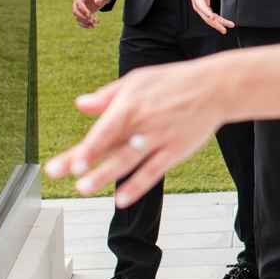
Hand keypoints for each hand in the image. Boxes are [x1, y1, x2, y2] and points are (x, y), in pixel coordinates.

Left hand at [45, 60, 226, 206]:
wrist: (216, 86)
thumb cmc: (175, 82)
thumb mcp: (139, 80)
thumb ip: (108, 95)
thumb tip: (81, 104)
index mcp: (131, 104)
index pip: (102, 130)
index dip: (85, 148)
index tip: (67, 163)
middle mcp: (143, 122)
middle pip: (109, 145)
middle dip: (84, 161)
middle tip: (63, 175)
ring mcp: (160, 137)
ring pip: (128, 160)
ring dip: (105, 174)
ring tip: (83, 188)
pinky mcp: (176, 150)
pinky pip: (154, 171)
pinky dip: (137, 185)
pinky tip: (121, 199)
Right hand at [73, 0, 108, 27]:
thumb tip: (98, 2)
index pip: (79, 3)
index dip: (83, 10)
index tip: (89, 15)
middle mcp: (77, 1)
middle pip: (76, 11)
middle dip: (84, 17)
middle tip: (93, 20)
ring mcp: (77, 7)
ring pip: (77, 17)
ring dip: (86, 22)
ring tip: (97, 22)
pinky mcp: (80, 13)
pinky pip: (80, 20)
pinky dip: (85, 25)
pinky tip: (92, 27)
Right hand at [187, 0, 230, 33]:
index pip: (202, 7)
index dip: (207, 13)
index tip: (213, 18)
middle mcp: (198, 6)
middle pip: (206, 17)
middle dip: (215, 24)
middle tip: (224, 29)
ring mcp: (202, 9)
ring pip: (210, 19)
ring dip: (218, 24)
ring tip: (227, 28)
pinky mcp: (205, 9)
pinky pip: (212, 17)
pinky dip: (218, 21)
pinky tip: (225, 24)